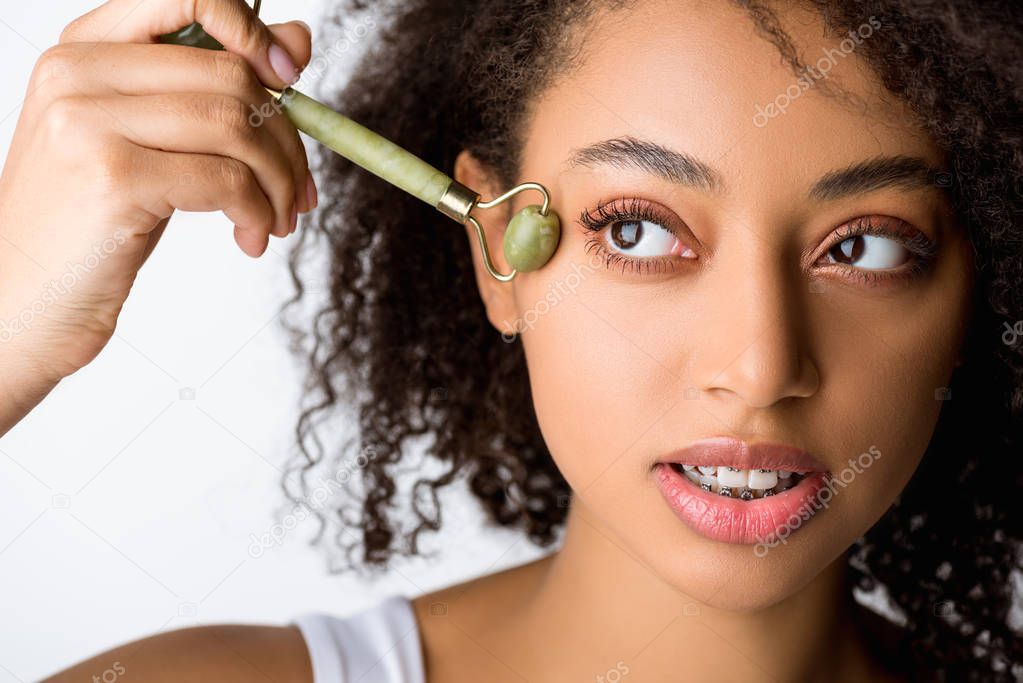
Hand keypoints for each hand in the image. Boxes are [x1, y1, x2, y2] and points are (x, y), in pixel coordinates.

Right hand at [0, 0, 313, 429]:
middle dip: (287, 139)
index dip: (253, 32)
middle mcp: (79, 73)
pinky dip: (258, 212)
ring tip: (279, 219)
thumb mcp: (150, 143)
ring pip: (236, 126)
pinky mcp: (112, 177)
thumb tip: (297, 39)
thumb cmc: (89, 223)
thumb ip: (212, 89)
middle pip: (230, 77)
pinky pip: (226, 180)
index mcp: (85, 50)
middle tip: (300, 189)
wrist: (22, 300)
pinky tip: (251, 238)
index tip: (290, 79)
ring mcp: (88, 122)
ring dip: (280, 181)